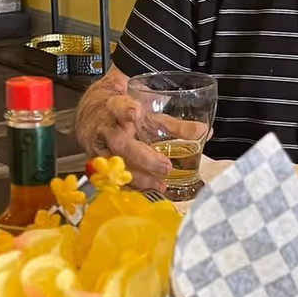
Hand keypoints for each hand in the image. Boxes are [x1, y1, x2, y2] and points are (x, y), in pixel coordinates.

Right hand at [74, 70, 204, 192]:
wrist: (91, 110)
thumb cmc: (123, 109)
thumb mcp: (147, 111)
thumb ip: (174, 124)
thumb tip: (206, 132)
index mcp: (115, 106)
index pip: (118, 105)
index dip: (125, 110)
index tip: (135, 112)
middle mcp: (104, 126)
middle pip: (119, 142)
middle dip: (142, 156)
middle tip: (165, 166)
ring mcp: (97, 145)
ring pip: (113, 162)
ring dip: (137, 176)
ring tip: (159, 184)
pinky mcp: (94, 161)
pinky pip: (110, 175)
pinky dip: (128, 184)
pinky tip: (144, 190)